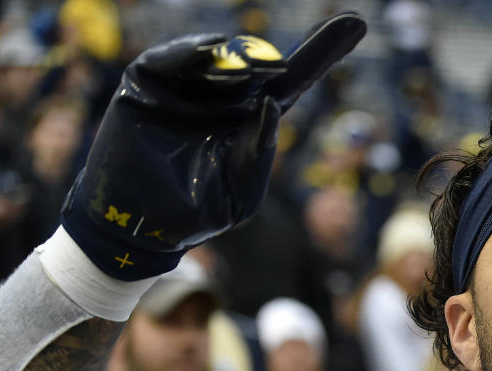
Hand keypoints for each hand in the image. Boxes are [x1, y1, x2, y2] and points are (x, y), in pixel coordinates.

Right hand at [61, 13, 365, 278]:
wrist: (135, 225)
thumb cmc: (192, 214)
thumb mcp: (238, 195)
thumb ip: (258, 155)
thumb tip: (271, 106)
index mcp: (250, 121)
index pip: (292, 81)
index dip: (321, 53)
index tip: (356, 24)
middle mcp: (223, 98)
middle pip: (256, 63)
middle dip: (271, 57)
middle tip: (278, 66)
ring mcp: (186, 89)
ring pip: (217, 57)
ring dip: (236, 58)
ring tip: (250, 69)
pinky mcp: (147, 85)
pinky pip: (170, 59)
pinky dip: (190, 53)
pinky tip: (212, 55)